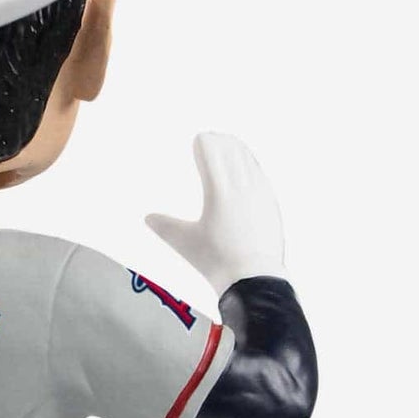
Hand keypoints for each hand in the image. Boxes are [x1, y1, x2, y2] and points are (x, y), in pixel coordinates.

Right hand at [145, 132, 286, 297]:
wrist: (255, 279)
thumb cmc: (217, 262)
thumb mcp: (185, 243)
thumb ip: (165, 227)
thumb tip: (147, 218)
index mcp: (218, 191)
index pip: (211, 153)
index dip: (203, 144)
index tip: (198, 140)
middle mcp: (241, 187)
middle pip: (231, 151)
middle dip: (220, 142)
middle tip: (211, 138)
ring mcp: (259, 193)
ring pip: (248, 160)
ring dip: (237, 149)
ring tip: (230, 144)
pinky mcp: (270, 203)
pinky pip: (259, 174)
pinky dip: (251, 165)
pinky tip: (248, 166)